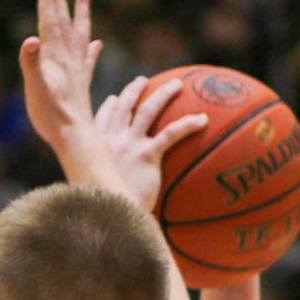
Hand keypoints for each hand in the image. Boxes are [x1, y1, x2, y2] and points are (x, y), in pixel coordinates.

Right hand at [20, 0, 102, 148]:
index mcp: (55, 57)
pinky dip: (92, 50)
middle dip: (59, 2)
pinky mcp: (82, 86)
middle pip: (63, 24)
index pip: (50, 23)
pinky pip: (88, 61)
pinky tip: (97, 44)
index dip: (48, 2)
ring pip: (80, 36)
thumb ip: (31, 63)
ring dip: (80, 17)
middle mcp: (68, 60)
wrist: (73, 137)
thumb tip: (30, 39)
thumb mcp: (35, 88)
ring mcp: (77, 72)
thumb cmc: (51, 116)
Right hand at [93, 75, 204, 214]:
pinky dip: (188, 124)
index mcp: (97, 149)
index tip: (112, 99)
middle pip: (123, 106)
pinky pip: (171, 133)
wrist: (111, 218)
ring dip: (163, 93)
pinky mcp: (147, 155)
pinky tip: (202, 120)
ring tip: (177, 85)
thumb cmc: (106, 211)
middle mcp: (111, 142)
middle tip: (143, 81)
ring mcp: (129, 145)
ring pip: (148, 110)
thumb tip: (116, 190)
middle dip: (133, 89)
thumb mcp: (98, 192)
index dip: (108, 107)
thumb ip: (106, 183)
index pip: (100, 119)